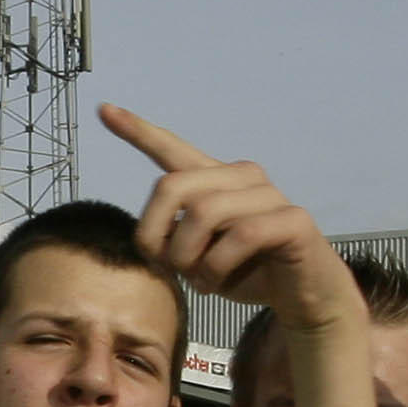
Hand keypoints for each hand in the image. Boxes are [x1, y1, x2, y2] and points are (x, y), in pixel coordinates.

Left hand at [101, 106, 357, 331]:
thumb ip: (174, 237)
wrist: (302, 296)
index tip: (105, 110)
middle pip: (172, 186)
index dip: (137, 131)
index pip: (172, 148)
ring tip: (198, 282)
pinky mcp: (293, 219)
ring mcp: (270, 194)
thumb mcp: (198, 256)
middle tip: (165, 268)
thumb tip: (150, 238)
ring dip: (188, 259)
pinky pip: (241, 236)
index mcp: (215, 180)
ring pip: (203, 214)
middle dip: (156, 234)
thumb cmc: (246, 271)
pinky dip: (218, 267)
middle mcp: (242, 177)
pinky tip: (218, 283)